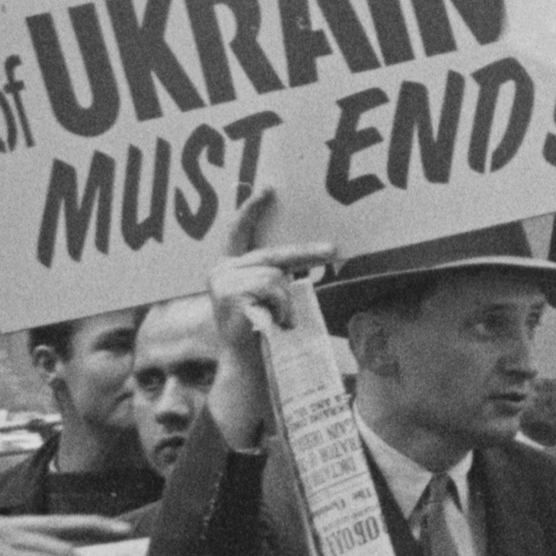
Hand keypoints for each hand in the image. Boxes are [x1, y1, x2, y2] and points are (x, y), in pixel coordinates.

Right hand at [201, 176, 333, 451]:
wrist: (247, 367)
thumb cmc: (262, 334)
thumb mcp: (267, 300)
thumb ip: (276, 276)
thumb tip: (318, 253)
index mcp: (228, 269)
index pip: (237, 232)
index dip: (251, 209)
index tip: (268, 188)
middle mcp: (220, 271)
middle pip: (273, 255)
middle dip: (306, 254)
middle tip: (334, 250)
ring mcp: (223, 282)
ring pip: (277, 275)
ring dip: (287, 300)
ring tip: (278, 320)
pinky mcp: (231, 293)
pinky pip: (274, 289)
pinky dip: (282, 306)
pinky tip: (273, 323)